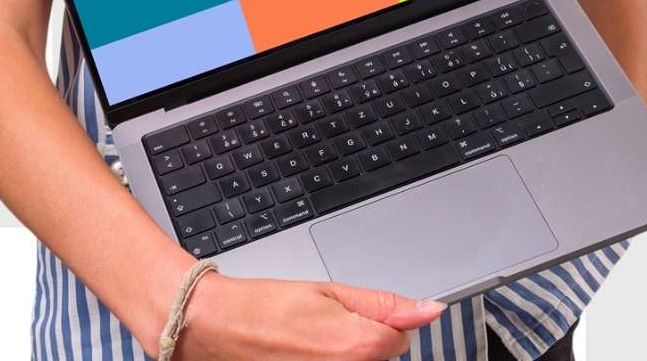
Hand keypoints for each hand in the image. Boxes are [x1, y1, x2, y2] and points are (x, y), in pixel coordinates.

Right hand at [175, 273, 445, 360]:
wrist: (218, 327)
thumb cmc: (265, 308)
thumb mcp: (330, 292)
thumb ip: (385, 304)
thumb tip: (429, 309)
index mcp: (361, 347)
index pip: (400, 337)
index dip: (377, 321)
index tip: (348, 315)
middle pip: (377, 358)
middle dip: (358, 343)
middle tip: (320, 329)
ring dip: (339, 356)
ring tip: (306, 344)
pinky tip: (298, 355)